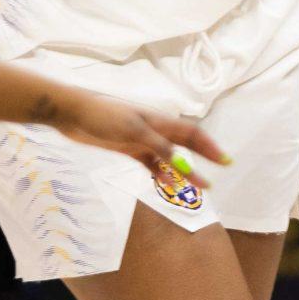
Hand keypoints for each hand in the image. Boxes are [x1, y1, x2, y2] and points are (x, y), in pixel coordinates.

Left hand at [48, 89, 231, 188]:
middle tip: (222, 168)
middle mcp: (155, 129)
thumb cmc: (103, 116)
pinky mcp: (128, 148)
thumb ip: (158, 147)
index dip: (209, 147)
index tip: (225, 160)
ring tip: (200, 185)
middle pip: (185, 144)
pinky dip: (161, 173)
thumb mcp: (133, 131)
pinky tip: (168, 184)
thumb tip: (181, 163)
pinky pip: (151, 163)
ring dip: (184, 170)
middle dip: (204, 156)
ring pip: (170, 157)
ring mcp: (142, 140)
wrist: (73, 114)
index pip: (192, 134)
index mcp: (159, 120)